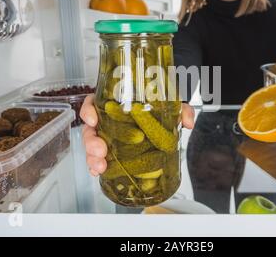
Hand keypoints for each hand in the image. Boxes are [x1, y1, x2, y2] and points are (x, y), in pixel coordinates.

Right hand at [80, 95, 194, 175]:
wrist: (164, 120)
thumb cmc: (160, 108)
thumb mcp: (172, 104)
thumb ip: (181, 109)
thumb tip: (187, 122)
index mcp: (116, 104)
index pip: (94, 103)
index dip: (89, 111)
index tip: (93, 119)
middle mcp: (108, 120)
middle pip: (90, 128)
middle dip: (91, 141)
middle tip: (101, 150)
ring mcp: (109, 137)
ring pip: (92, 145)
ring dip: (92, 157)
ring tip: (101, 166)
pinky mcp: (113, 152)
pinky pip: (99, 158)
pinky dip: (97, 166)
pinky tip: (99, 173)